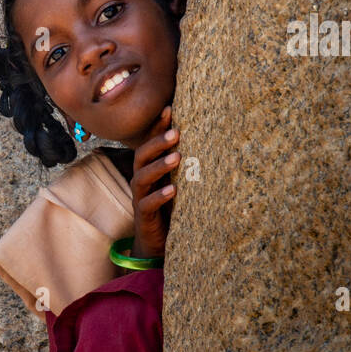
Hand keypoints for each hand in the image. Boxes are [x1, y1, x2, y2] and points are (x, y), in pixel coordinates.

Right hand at [129, 106, 178, 259]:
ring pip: (143, 177)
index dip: (157, 126)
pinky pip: (148, 203)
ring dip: (159, 165)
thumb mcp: (178, 182)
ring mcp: (140, 197)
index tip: (169, 109)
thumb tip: (210, 139)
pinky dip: (160, 196)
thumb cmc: (170, 208)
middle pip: (142, 155)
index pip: (150, 142)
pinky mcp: (144, 216)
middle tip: (176, 132)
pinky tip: (173, 190)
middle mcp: (141, 180)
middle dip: (158, 142)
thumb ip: (184, 165)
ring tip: (177, 157)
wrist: (158, 242)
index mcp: (149, 169)